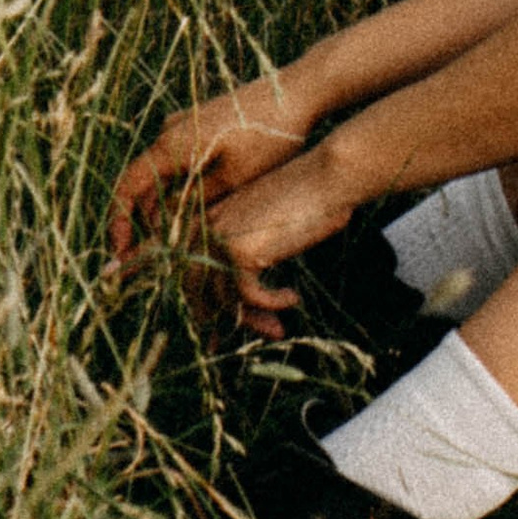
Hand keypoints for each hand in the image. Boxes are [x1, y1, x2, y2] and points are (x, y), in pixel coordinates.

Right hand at [108, 80, 313, 268]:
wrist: (299, 92)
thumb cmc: (271, 135)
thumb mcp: (234, 178)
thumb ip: (195, 201)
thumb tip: (166, 226)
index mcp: (172, 144)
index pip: (128, 186)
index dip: (119, 221)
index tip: (119, 250)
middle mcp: (171, 130)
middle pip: (142, 182)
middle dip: (142, 219)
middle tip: (149, 256)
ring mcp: (186, 124)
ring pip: (162, 172)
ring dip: (161, 204)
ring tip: (171, 241)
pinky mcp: (203, 123)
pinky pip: (179, 159)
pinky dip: (178, 186)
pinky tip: (192, 211)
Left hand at [195, 140, 367, 335]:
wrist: (329, 176)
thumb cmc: (308, 198)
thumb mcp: (267, 227)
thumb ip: (246, 254)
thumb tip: (239, 296)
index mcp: (208, 218)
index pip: (187, 269)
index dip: (196, 303)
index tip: (210, 330)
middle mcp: (206, 227)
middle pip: (196, 290)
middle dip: (216, 321)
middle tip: (229, 342)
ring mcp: (220, 237)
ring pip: (223, 297)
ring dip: (252, 318)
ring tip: (277, 329)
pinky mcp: (241, 250)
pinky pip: (249, 295)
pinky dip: (271, 303)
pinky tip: (292, 298)